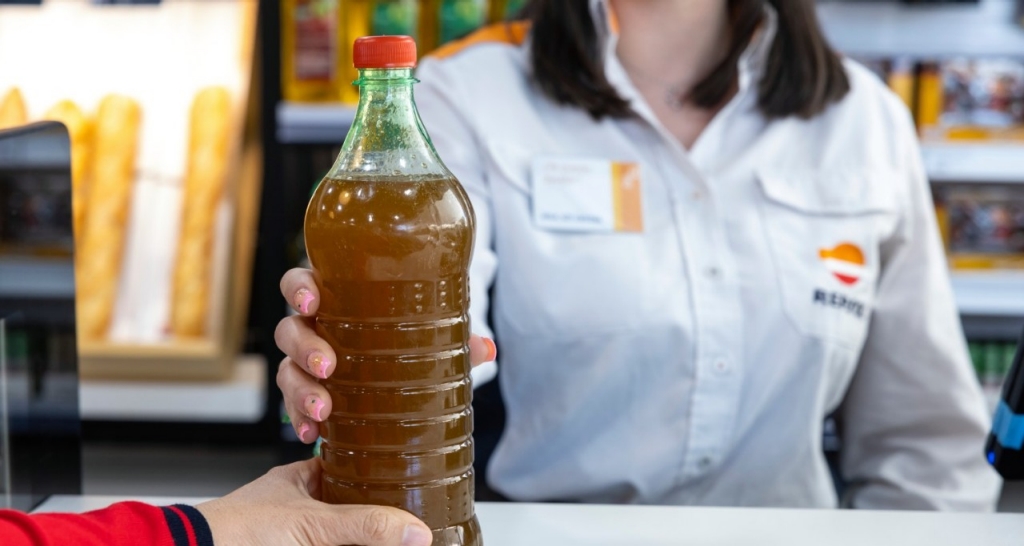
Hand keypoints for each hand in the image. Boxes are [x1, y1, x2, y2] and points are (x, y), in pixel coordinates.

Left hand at [196, 458, 432, 545]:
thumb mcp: (310, 523)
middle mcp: (298, 510)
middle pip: (352, 510)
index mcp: (300, 482)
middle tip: (416, 522)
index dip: (380, 475)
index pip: (351, 469)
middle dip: (381, 519)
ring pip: (341, 535)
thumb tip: (416, 530)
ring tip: (407, 541)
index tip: (412, 482)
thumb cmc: (234, 531)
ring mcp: (294, 537)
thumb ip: (364, 526)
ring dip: (369, 538)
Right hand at [276, 268, 496, 442]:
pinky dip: (300, 420)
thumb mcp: (427, 338)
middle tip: (329, 366)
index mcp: (337, 302)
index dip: (299, 289)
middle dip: (305, 348)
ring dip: (300, 390)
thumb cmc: (404, 343)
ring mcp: (306, 365)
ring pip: (287, 371)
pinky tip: (313, 434)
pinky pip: (292, 408)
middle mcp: (314, 330)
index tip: (312, 302)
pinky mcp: (307, 397)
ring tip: (324, 411)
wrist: (398, 384)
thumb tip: (486, 349)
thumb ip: (453, 340)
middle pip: (289, 330)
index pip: (301, 283)